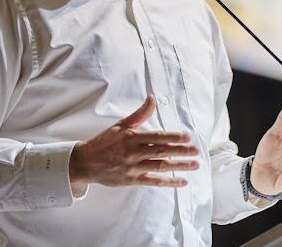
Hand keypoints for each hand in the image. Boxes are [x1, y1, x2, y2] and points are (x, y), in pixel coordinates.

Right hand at [68, 95, 199, 191]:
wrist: (85, 163)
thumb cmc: (104, 142)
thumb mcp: (120, 125)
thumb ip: (139, 114)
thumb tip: (152, 98)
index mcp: (132, 138)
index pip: (156, 137)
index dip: (172, 137)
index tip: (187, 137)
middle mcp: (134, 153)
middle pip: (161, 152)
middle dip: (180, 151)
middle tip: (196, 151)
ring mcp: (133, 168)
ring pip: (160, 166)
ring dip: (179, 166)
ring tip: (195, 164)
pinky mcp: (132, 180)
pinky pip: (154, 181)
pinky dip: (169, 182)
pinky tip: (182, 181)